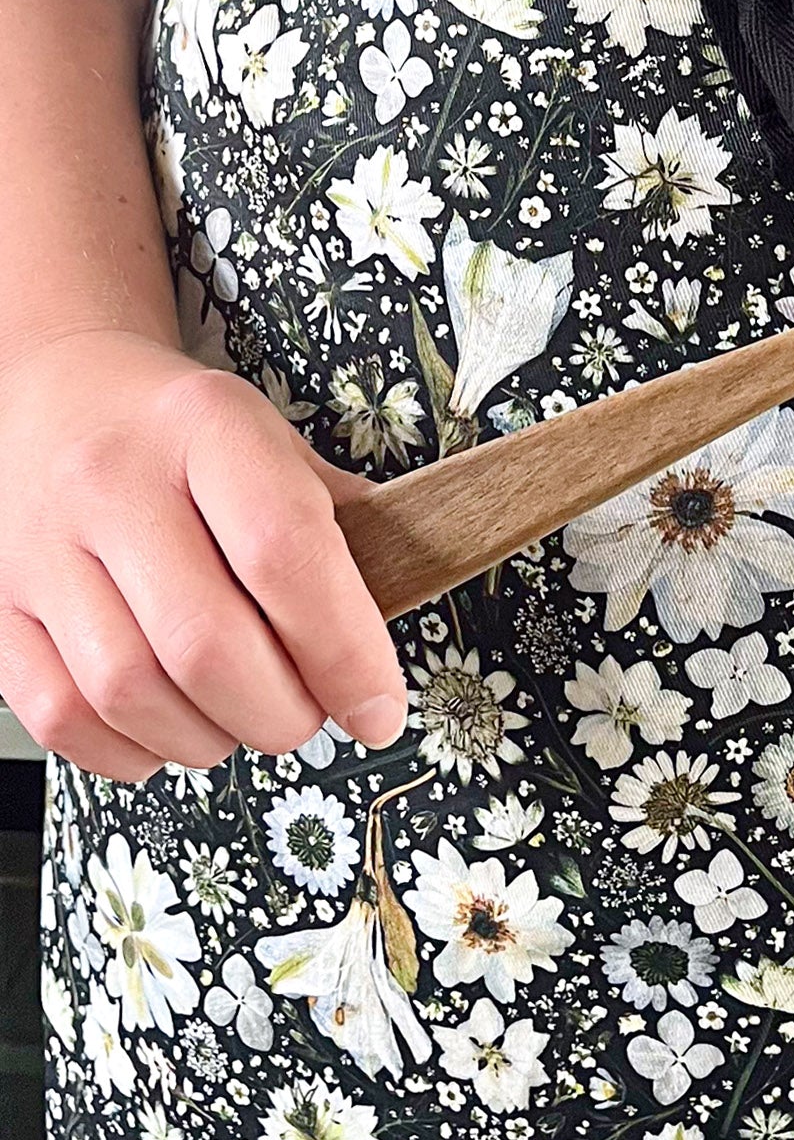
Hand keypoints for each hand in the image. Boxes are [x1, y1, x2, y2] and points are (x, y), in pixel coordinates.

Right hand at [0, 330, 405, 779]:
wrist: (58, 391)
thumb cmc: (185, 432)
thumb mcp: (276, 440)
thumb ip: (344, 521)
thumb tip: (406, 606)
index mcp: (208, 428)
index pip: (287, 556)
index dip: (345, 653)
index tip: (378, 709)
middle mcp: (113, 483)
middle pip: (207, 643)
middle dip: (283, 712)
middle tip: (311, 713)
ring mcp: (41, 548)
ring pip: (131, 692)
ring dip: (212, 736)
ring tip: (245, 715)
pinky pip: (62, 715)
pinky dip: (133, 749)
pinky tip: (174, 726)